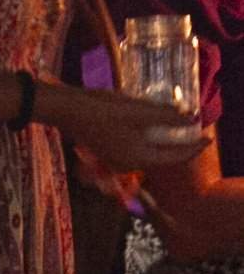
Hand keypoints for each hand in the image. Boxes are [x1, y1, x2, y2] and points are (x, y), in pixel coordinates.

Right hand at [48, 85, 202, 171]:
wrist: (66, 110)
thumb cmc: (102, 110)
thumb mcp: (138, 111)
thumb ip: (166, 116)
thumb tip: (190, 117)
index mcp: (139, 157)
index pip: (176, 156)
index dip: (194, 147)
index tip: (208, 138)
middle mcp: (129, 164)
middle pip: (164, 158)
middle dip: (180, 147)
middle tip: (194, 133)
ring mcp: (116, 159)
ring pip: (150, 154)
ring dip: (165, 144)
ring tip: (177, 131)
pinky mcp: (108, 151)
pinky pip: (137, 150)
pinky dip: (150, 142)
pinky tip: (152, 130)